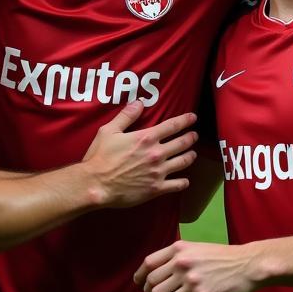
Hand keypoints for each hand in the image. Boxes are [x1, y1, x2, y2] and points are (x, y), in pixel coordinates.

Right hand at [82, 103, 197, 208]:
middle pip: (181, 143)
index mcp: (146, 138)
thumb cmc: (101, 156)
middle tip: (195, 135)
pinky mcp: (156, 189)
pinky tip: (185, 180)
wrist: (97, 184)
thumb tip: (139, 102)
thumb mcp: (109, 130)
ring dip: (190, 156)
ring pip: (182, 162)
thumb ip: (126, 116)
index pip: (172, 126)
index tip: (193, 118)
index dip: (185, 120)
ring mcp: (158, 172)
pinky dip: (183, 182)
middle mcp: (156, 154)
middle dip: (191, 138)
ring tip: (193, 154)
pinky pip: (176, 185)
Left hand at [134, 239, 259, 291]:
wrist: (247, 265)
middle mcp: (182, 264)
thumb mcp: (195, 248)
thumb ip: (176, 256)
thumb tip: (156, 273)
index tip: (140, 284)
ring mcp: (192, 281)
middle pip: (153, 285)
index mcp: (178, 249)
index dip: (140, 276)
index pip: (148, 264)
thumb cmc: (220, 257)